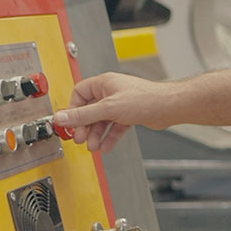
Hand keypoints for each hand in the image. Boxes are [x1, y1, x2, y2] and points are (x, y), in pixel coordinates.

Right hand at [52, 72, 178, 152]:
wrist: (168, 107)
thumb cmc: (145, 99)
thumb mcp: (108, 109)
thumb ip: (84, 115)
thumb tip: (62, 117)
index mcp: (104, 83)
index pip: (79, 94)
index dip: (73, 109)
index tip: (69, 124)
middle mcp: (111, 91)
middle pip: (90, 109)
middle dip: (85, 126)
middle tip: (80, 139)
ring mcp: (120, 103)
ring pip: (102, 120)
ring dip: (96, 134)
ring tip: (93, 147)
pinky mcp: (129, 114)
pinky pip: (114, 126)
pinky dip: (109, 137)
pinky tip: (105, 146)